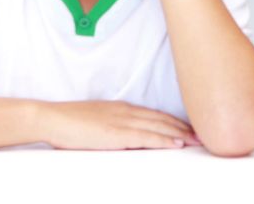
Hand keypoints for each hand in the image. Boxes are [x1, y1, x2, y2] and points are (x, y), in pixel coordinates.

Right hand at [41, 100, 198, 149]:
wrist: (52, 118)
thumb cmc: (69, 122)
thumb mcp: (97, 120)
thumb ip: (113, 125)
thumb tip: (125, 135)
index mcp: (122, 108)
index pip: (155, 114)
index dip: (174, 121)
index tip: (189, 127)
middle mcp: (127, 112)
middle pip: (162, 118)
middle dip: (183, 127)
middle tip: (202, 134)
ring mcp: (123, 121)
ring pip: (159, 127)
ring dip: (180, 134)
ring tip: (197, 140)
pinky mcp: (117, 133)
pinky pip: (146, 137)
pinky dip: (164, 140)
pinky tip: (177, 144)